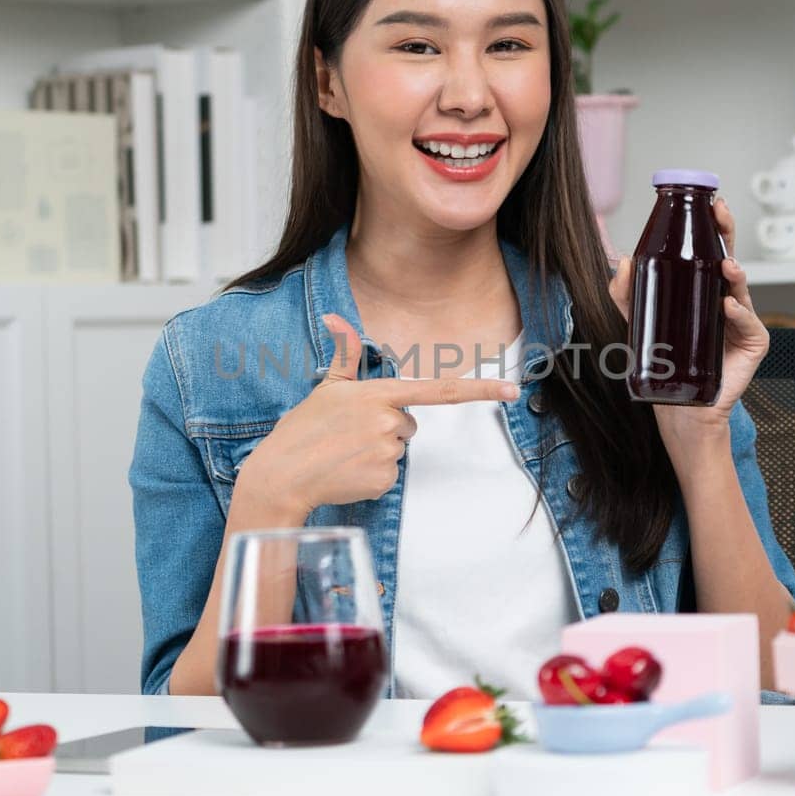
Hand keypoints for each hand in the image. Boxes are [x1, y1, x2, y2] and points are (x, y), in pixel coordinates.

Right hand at [238, 314, 519, 517]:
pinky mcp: (384, 479)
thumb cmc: (303, 429)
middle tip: (350, 434)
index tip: (512, 390)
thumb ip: (344, 353)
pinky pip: (390, 475)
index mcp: (378, 393)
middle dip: (386, 429)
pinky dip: (371, 476)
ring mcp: (387, 451)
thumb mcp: (326, 387)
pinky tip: (347, 472)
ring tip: (344, 452)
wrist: (282, 474)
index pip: (439, 390)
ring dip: (377, 452)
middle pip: (410, 425)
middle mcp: (388, 420)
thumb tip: (334, 316)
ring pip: (399, 450)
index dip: (480, 390)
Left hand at [608, 198, 768, 453]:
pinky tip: (727, 308)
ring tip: (726, 265)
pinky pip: (748, 325)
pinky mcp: (753, 344)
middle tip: (721, 216)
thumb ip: (626, 294)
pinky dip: (739, 315)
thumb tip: (622, 262)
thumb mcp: (640, 321)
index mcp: (705, 289)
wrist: (680, 404)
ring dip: (734, 274)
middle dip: (727, 236)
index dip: (713, 227)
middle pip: (731, 260)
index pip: (712, 251)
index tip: (710, 204)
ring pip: (741, 291)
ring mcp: (743, 321)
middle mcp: (727, 300)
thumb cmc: (668, 358)